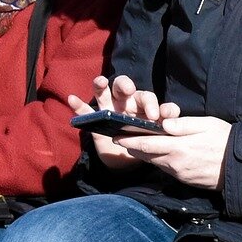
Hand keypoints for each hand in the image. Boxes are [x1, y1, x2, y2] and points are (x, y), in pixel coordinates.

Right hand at [67, 75, 181, 168]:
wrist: (129, 159)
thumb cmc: (145, 140)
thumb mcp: (156, 135)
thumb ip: (163, 126)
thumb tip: (169, 120)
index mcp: (141, 105)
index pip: (147, 98)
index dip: (153, 104)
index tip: (158, 116)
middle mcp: (124, 103)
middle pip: (123, 86)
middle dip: (125, 85)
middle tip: (129, 91)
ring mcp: (108, 109)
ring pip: (103, 92)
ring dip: (100, 85)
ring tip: (100, 82)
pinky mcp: (95, 119)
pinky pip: (85, 111)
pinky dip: (78, 105)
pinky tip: (72, 99)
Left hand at [117, 116, 231, 187]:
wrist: (241, 167)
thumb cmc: (226, 141)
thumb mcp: (207, 125)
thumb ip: (184, 124)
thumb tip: (164, 123)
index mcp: (178, 147)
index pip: (145, 144)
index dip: (128, 140)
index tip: (116, 136)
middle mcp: (175, 163)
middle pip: (146, 155)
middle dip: (133, 147)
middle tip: (122, 139)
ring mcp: (179, 174)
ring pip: (155, 163)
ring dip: (146, 154)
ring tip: (138, 145)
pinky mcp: (184, 180)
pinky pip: (166, 169)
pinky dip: (159, 160)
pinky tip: (160, 154)